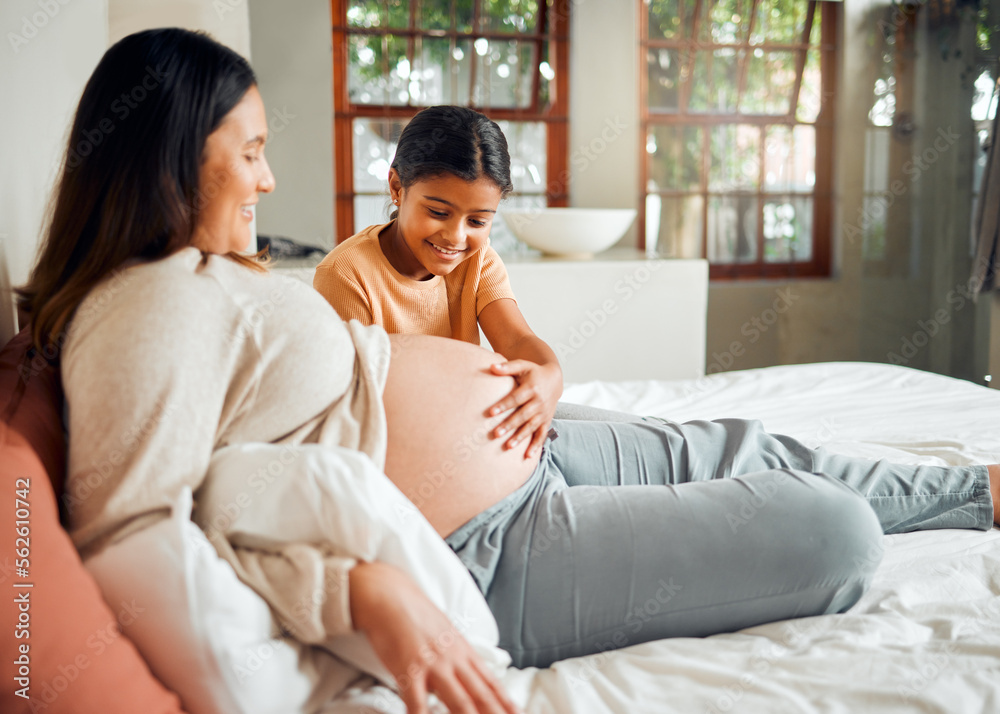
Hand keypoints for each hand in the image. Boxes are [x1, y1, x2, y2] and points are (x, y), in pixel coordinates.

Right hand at [350, 561, 520, 713]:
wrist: (390, 597)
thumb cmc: (414, 613)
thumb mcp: (445, 631)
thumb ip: (456, 654)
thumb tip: (464, 673)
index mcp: (462, 650)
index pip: (489, 680)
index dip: (505, 700)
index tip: (517, 713)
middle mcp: (453, 659)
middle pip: (480, 695)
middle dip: (494, 713)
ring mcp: (433, 665)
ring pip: (459, 702)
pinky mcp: (409, 670)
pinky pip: (418, 703)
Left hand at [487, 360, 561, 458]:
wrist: (554, 379)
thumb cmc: (533, 372)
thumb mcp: (522, 365)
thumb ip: (507, 367)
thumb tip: (491, 367)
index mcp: (532, 388)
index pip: (516, 398)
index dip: (504, 405)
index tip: (491, 413)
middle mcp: (539, 402)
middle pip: (522, 415)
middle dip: (510, 425)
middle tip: (495, 433)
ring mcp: (543, 413)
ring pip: (531, 426)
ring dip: (520, 437)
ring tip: (508, 446)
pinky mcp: (546, 421)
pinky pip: (542, 434)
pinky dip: (536, 445)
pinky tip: (528, 455)